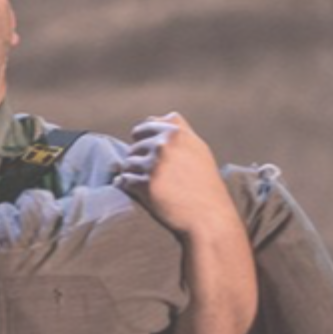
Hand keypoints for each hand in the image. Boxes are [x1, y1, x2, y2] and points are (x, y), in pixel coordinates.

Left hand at [114, 112, 238, 236]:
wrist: (209, 217)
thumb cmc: (204, 184)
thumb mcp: (197, 149)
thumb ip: (178, 129)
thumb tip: (154, 117)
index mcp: (176, 133)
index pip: (144, 128)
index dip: (143, 141)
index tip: (150, 156)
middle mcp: (164, 145)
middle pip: (134, 148)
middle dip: (139, 161)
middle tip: (155, 177)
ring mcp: (153, 164)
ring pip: (127, 164)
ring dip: (134, 175)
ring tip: (152, 187)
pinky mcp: (145, 185)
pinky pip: (124, 181)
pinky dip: (128, 187)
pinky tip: (141, 194)